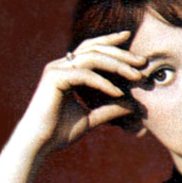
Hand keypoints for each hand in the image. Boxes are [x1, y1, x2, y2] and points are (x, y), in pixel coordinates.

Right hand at [18, 31, 145, 154]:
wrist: (39, 145)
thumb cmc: (60, 132)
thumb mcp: (92, 118)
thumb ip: (110, 109)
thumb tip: (134, 105)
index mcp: (68, 70)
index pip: (92, 49)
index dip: (111, 42)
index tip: (130, 38)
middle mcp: (61, 65)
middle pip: (95, 49)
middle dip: (121, 54)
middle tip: (142, 62)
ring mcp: (56, 69)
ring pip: (92, 57)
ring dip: (117, 65)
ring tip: (136, 77)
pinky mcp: (54, 78)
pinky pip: (85, 74)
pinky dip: (104, 83)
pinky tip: (118, 92)